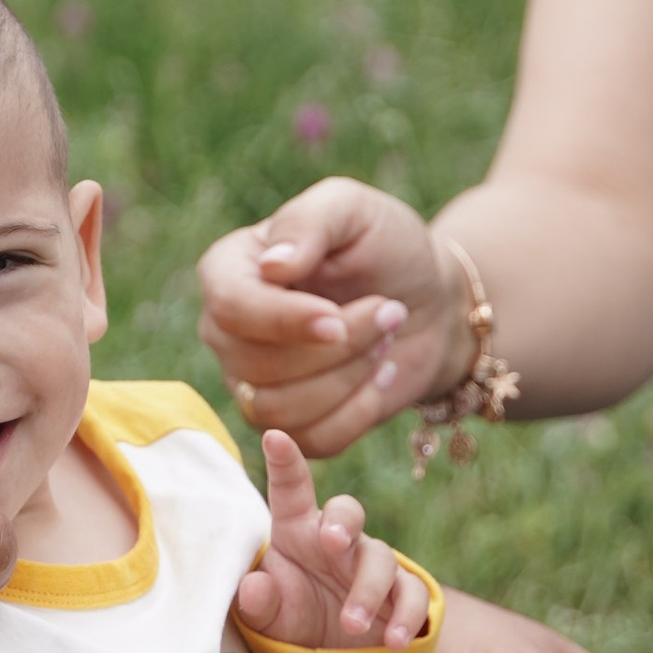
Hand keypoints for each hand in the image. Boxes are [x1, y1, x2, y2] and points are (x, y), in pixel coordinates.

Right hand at [197, 181, 471, 457]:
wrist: (426, 299)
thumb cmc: (383, 245)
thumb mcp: (352, 210)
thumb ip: (308, 223)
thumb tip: (271, 267)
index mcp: (228, 270)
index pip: (231, 308)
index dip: (285, 322)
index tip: (338, 320)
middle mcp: (226, 332)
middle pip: (257, 366)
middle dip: (337, 347)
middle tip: (389, 311)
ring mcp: (251, 384)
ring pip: (279, 411)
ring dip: (349, 378)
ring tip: (384, 340)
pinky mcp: (291, 426)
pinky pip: (311, 442)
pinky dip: (358, 412)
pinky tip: (381, 376)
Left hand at [235, 431, 433, 652]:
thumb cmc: (293, 618)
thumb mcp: (269, 617)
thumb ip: (258, 603)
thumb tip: (254, 586)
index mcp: (297, 531)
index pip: (291, 492)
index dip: (284, 463)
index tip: (273, 437)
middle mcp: (337, 540)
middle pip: (348, 511)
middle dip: (343, 520)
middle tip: (331, 542)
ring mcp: (372, 564)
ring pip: (381, 557)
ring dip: (368, 590)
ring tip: (352, 624)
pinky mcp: (402, 593)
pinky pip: (413, 593)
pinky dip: (406, 615)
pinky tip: (394, 641)